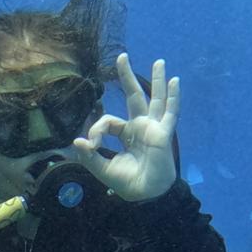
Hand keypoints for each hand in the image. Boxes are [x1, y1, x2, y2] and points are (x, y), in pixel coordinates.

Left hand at [72, 53, 180, 202]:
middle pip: (133, 96)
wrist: (146, 194)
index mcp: (125, 133)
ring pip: (155, 99)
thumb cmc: (127, 183)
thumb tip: (75, 141)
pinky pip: (170, 112)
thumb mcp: (103, 169)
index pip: (108, 121)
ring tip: (158, 61)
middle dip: (127, 76)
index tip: (90, 144)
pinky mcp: (163, 133)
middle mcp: (140, 126)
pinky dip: (173, 97)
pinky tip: (175, 81)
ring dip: (157, 80)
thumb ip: (89, 156)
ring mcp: (153, 128)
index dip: (96, 130)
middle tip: (122, 56)